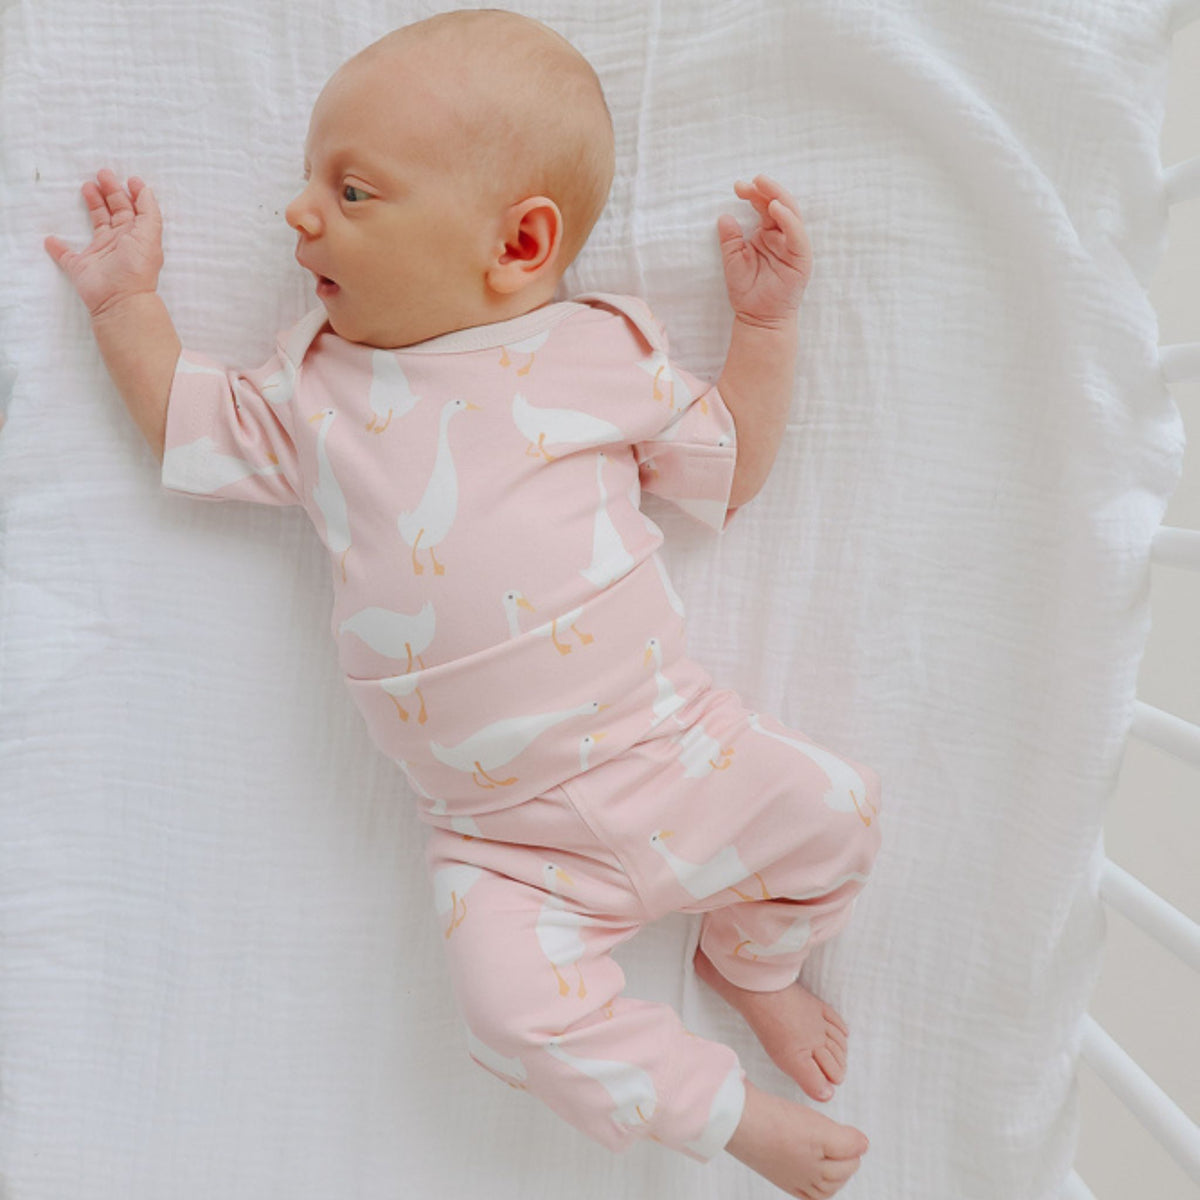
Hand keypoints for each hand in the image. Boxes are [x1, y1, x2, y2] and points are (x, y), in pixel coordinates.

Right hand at [45, 168, 164, 317]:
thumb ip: (148, 211)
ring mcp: (101, 255)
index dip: (132, 194)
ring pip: (96, 225)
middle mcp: (120, 243)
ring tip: (86, 186)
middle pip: (115, 212)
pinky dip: (58, 248)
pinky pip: (67, 256)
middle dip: (110, 192)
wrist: (121, 300)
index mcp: (136, 236)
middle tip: (101, 174)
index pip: (134, 211)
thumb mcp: (150, 235)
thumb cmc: (137, 266)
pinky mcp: (82, 268)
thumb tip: (144, 190)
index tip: (128, 179)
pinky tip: (51, 239)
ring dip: (92, 206)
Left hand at [717, 175, 811, 328]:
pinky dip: (788, 219)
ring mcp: (794, 246)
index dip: (753, 194)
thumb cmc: (748, 291)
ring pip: (791, 214)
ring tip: (763, 186)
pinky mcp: (801, 258)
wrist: (758, 319)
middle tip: (752, 180)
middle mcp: (783, 236)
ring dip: (778, 197)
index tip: (738, 186)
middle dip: (766, 190)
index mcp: (768, 233)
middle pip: (779, 204)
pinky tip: (775, 209)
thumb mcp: (733, 260)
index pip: (764, 206)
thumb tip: (724, 216)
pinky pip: (796, 234)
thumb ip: (730, 239)